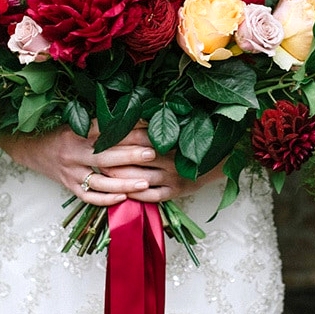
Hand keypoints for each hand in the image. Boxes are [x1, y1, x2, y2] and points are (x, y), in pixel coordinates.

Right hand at [0, 124, 158, 206]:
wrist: (31, 149)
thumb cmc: (60, 134)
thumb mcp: (76, 123)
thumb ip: (100, 124)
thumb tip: (133, 119)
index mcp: (76, 132)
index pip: (105, 131)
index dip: (127, 131)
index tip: (148, 131)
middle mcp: (73, 153)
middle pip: (105, 156)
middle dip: (130, 155)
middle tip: (152, 154)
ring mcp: (71, 172)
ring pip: (99, 181)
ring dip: (123, 183)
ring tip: (145, 182)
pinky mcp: (69, 187)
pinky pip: (89, 196)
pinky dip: (106, 199)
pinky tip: (124, 198)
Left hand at [101, 125, 223, 202]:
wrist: (217, 161)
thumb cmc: (189, 143)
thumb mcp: (175, 130)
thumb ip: (152, 126)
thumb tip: (127, 117)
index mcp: (169, 140)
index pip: (138, 138)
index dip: (119, 139)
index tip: (102, 138)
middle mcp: (171, 158)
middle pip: (136, 159)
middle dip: (115, 159)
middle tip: (97, 157)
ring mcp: (173, 176)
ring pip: (141, 179)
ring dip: (121, 178)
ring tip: (104, 174)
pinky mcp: (176, 191)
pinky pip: (152, 196)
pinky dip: (137, 195)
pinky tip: (123, 192)